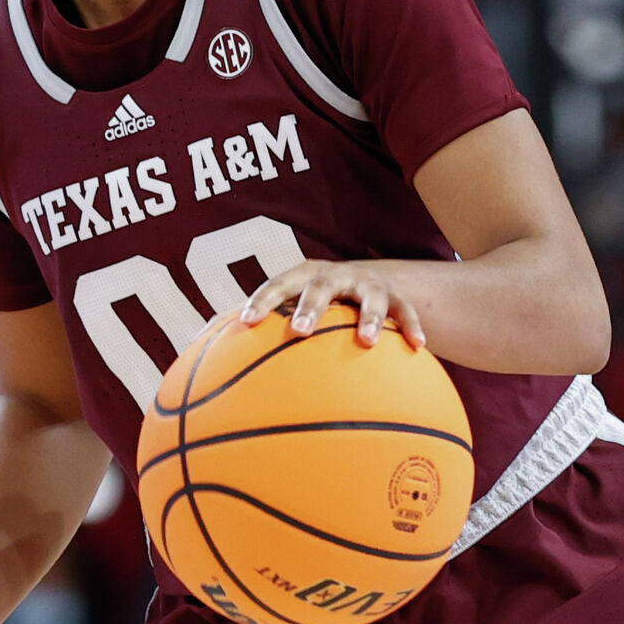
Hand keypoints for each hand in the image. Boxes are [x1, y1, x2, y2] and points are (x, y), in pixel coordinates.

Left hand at [239, 259, 425, 348]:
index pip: (278, 284)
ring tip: (366, 341)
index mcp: (304, 276)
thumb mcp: (292, 303)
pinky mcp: (396, 297)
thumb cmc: (316, 302)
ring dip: (367, 317)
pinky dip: (411, 327)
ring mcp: (367, 285)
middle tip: (299, 331)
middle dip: (309, 306)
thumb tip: (205, 344)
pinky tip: (417, 347)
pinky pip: (406, 313)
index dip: (262, 300)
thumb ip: (258, 323)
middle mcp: (336, 276)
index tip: (246, 323)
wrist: (367, 281)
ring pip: (370, 296)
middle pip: (320, 286)